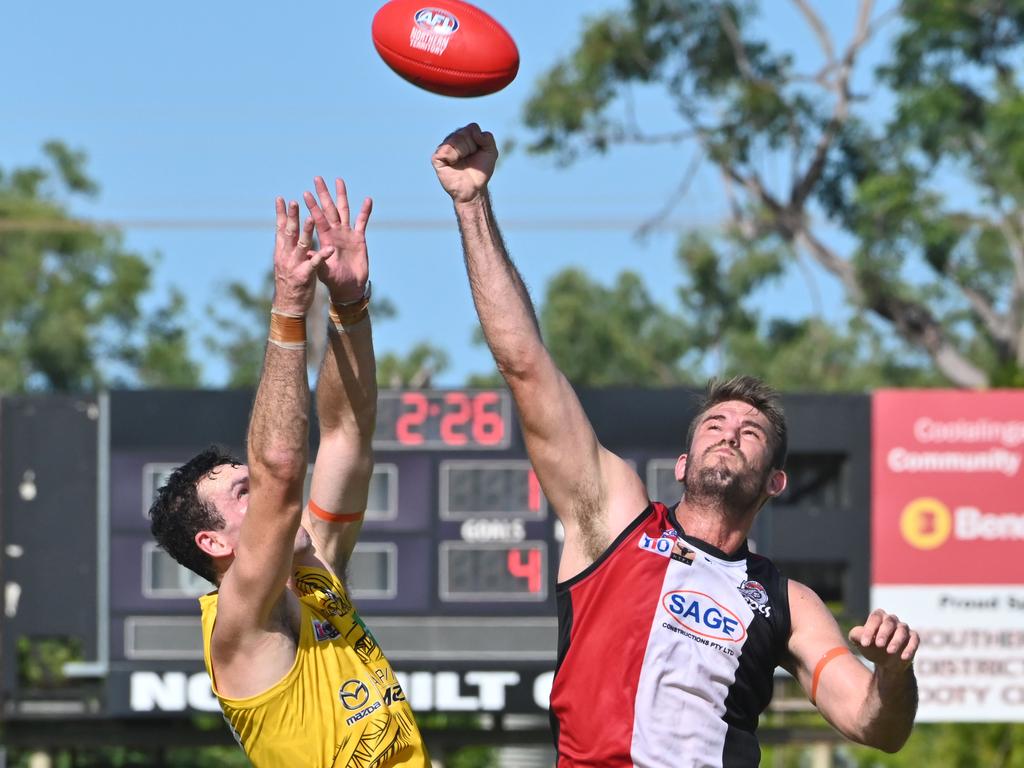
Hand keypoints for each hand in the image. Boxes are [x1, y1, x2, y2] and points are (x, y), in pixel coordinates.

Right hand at [273, 198, 333, 314]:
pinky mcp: (305, 275)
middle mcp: (286, 256)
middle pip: (289, 232)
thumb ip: (286, 248)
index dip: (280, 214)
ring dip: (307, 230)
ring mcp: (295, 265)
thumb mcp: (285, 263)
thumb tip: (284, 234)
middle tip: (295, 201)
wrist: (288, 306)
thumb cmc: (289, 283)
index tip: (280, 198)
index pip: (280, 229)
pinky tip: (331, 248)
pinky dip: (323, 255)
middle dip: (292, 216)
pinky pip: (316, 263)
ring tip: (312, 217)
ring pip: (301, 244)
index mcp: (282, 251)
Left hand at [303, 177, 371, 302]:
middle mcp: (335, 232)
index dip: (312, 206)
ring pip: (344, 210)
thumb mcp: (322, 271)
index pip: (317, 219)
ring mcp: (347, 233)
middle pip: (329, 209)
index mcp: (325, 239)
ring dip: (341, 196)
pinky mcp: (359, 238)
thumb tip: (308, 252)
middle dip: (323, 194)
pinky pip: (362, 222)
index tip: (305, 193)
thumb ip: (317, 260)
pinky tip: (367, 200)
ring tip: (339, 181)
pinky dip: (365, 211)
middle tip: (317, 178)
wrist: (349, 287)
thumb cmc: (334, 281)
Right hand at [432, 123, 497, 203]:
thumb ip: (487, 138)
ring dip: (462, 153)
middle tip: (469, 159)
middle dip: (470, 148)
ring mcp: (444, 147)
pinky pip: (445, 150)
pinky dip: (452, 158)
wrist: (473, 189)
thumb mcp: (491, 152)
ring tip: (461, 162)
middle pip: (463, 133)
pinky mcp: (437, 157)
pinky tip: (453, 164)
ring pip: (454, 140)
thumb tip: (475, 132)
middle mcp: (453, 138)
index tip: (478, 152)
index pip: (472, 128)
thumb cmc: (480, 171)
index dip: (478, 141)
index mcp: (465, 135)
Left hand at [849, 609, 918, 670]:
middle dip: (883, 633)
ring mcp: (904, 629)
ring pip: (902, 631)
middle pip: (889, 622)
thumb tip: (861, 635)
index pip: (875, 618)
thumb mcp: (860, 642)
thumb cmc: (871, 647)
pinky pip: (914, 640)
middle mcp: (892, 620)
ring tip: (890, 651)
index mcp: (878, 617)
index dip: (869, 629)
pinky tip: (904, 657)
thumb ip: (856, 635)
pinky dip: (910, 648)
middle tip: (878, 644)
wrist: (885, 662)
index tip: (864, 643)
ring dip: (896, 641)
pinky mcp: (914, 638)